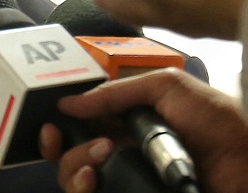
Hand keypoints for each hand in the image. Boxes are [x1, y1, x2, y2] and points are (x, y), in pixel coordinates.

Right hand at [39, 68, 247, 192]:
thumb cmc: (218, 121)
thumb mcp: (167, 87)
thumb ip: (116, 91)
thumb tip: (68, 103)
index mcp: (124, 123)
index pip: (78, 126)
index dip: (59, 126)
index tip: (52, 125)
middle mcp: (119, 152)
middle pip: (67, 155)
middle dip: (65, 148)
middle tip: (92, 146)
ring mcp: (125, 180)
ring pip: (74, 179)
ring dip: (74, 166)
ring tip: (99, 161)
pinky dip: (84, 188)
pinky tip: (95, 180)